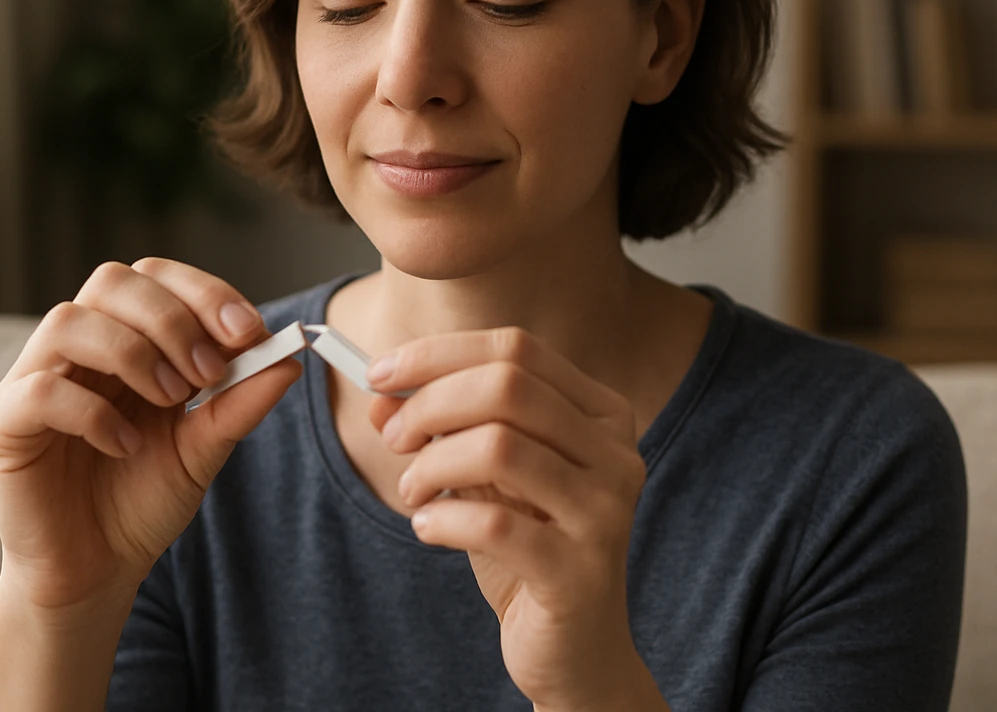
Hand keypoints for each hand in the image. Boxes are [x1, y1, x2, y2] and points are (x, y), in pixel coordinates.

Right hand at [0, 258, 301, 612]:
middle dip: (171, 317)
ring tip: (170, 401)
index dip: (203, 292)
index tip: (250, 331)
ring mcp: (32, 380)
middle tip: (209, 371)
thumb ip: (240, 402)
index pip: (155, 278)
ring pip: (69, 321)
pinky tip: (125, 445)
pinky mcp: (3, 424)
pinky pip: (39, 391)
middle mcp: (75, 348)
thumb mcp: (204, 447)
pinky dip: (92, 412)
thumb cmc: (142, 502)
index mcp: (124, 339)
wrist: (96, 572)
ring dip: (133, 353)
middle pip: (111, 281)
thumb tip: (291, 357)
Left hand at [364, 327, 651, 710]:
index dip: (439, 353)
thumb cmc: (528, 549)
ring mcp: (605, 512)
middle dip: (431, 403)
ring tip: (413, 491)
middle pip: (509, 385)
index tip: (380, 373)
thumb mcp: (482, 477)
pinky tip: (429, 527)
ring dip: (432, 463)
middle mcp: (616, 454)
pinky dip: (443, 518)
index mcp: (601, 414)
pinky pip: (494, 525)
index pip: (517, 348)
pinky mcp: (580, 571)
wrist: (574, 648)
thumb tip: (381, 395)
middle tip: (395, 439)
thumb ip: (441, 429)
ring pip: (500, 446)